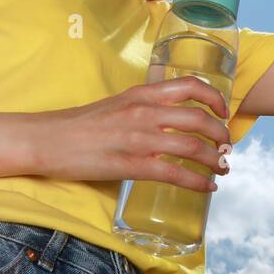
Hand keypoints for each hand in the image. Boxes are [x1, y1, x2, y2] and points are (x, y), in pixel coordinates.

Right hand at [34, 76, 233, 192]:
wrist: (46, 139)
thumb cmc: (79, 124)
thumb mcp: (117, 104)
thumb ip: (143, 108)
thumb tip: (168, 121)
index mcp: (141, 94)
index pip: (189, 86)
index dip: (214, 97)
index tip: (223, 111)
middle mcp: (144, 112)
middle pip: (198, 118)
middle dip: (221, 135)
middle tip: (227, 147)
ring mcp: (138, 139)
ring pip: (192, 147)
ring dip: (214, 160)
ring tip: (223, 169)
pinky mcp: (130, 165)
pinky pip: (174, 174)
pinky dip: (197, 182)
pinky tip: (207, 187)